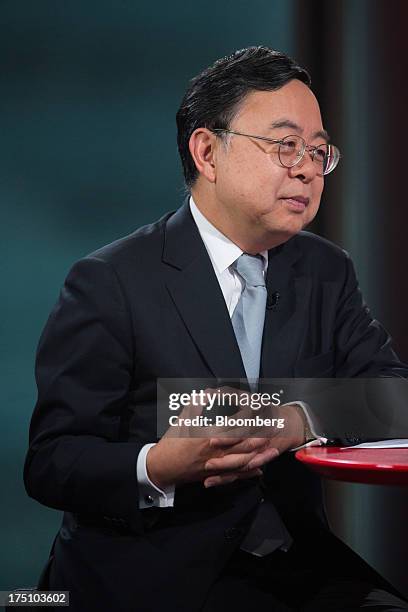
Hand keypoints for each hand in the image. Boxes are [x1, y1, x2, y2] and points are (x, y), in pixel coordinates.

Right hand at [147, 388, 279, 488]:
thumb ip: (199, 403)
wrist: (163, 466)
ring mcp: (217, 465)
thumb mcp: (184, 417)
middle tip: (275, 426)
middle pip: (245, 443)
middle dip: (261, 434)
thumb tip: (212, 392)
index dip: (249, 416)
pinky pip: (236, 474)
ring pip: (244, 460)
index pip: (235, 424)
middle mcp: (217, 451)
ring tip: (273, 447)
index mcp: (209, 434)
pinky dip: (249, 472)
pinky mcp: (215, 474)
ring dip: (259, 454)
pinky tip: (260, 468)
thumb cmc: (172, 441)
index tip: (259, 408)